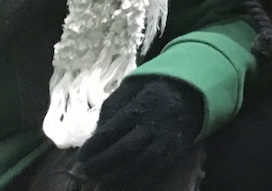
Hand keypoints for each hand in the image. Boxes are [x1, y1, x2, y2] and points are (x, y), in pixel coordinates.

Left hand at [76, 77, 203, 188]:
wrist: (191, 93)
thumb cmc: (151, 93)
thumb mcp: (130, 90)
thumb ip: (110, 110)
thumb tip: (94, 137)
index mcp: (144, 103)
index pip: (113, 128)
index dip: (94, 146)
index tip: (80, 157)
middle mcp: (157, 122)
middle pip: (127, 148)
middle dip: (102, 164)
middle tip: (85, 172)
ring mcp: (168, 139)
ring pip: (141, 163)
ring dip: (117, 178)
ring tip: (99, 185)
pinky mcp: (176, 151)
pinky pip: (156, 171)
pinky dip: (137, 182)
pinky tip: (122, 186)